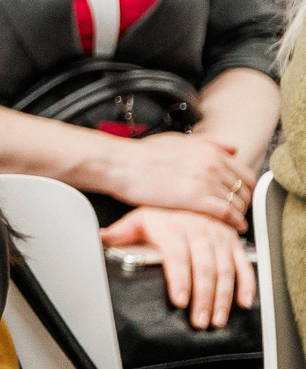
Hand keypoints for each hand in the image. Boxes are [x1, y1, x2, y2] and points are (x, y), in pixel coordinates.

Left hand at [102, 207, 253, 328]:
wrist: (188, 193)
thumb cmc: (160, 212)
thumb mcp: (138, 219)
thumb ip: (119, 234)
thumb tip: (97, 240)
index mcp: (174, 228)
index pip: (178, 257)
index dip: (180, 280)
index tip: (180, 301)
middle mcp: (200, 231)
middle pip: (205, 269)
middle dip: (203, 298)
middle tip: (200, 321)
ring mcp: (220, 237)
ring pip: (225, 271)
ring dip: (223, 298)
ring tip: (217, 320)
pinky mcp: (234, 242)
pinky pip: (244, 265)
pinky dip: (247, 285)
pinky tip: (244, 303)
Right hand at [104, 131, 250, 225]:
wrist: (121, 164)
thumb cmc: (141, 154)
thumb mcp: (178, 140)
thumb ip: (209, 143)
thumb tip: (233, 148)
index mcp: (210, 151)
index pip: (245, 173)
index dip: (247, 189)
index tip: (241, 196)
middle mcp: (212, 164)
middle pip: (245, 189)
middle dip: (244, 203)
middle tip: (238, 212)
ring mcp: (205, 181)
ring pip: (237, 202)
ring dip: (238, 215)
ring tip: (233, 223)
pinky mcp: (195, 198)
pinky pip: (226, 213)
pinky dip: (233, 222)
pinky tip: (232, 228)